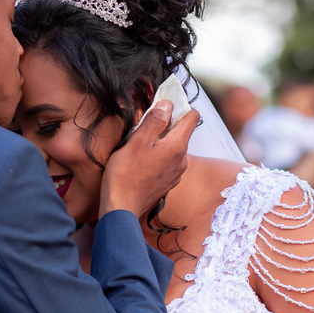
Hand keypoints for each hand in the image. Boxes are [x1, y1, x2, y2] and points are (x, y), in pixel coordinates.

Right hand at [100, 102, 199, 216]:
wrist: (121, 208)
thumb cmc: (125, 175)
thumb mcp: (137, 141)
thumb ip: (154, 120)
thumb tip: (168, 105)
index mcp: (177, 147)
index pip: (192, 117)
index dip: (179, 106)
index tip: (163, 105)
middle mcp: (182, 160)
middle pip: (182, 132)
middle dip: (166, 124)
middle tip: (144, 126)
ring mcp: (176, 173)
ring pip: (174, 147)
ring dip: (161, 141)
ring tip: (140, 145)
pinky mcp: (168, 182)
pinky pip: (168, 161)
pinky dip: (159, 156)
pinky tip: (142, 160)